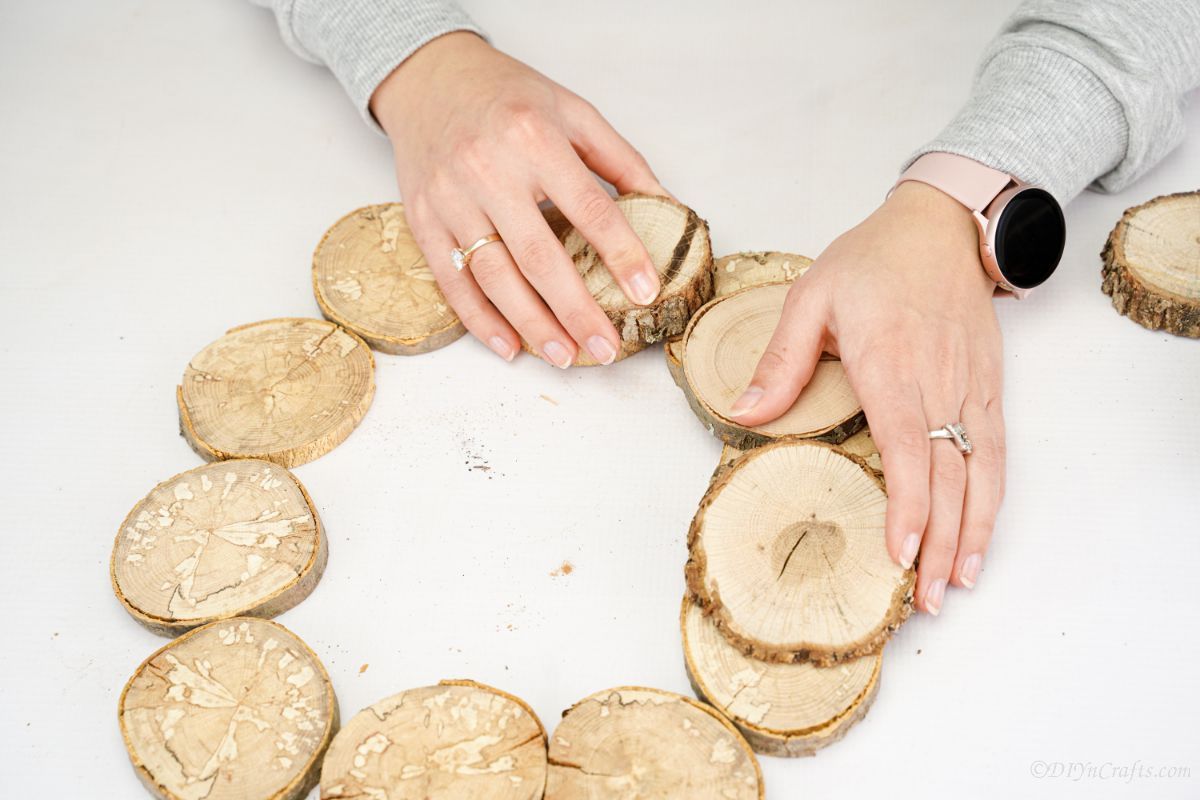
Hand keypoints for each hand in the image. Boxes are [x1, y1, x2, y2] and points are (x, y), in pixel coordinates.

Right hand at [370, 32, 668, 366]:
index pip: (588, 207)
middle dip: (577, 310)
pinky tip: (509, 345)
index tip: (645, 291)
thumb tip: (668, 208)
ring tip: (566, 355)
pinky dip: (479, 319)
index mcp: (534, 137)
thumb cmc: (507, 95)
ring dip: (532, 324)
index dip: (621, 254)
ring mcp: (450, 198)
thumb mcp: (572, 110)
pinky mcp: (421, 218)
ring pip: (494, 276)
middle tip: (605, 348)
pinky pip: (451, 279)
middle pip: (540, 256)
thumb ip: (620, 159)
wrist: (428, 78)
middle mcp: (489, 169)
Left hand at [730, 182, 1004, 614]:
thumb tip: (744, 413)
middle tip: (924, 600)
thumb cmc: (871, 260)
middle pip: (946, 474)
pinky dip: (992, 500)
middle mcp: (938, 381)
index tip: (901, 552)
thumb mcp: (811, 296)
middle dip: (937, 542)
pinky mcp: (989, 387)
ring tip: (954, 586)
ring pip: (979, 472)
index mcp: (890, 361)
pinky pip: (996, 452)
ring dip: (971, 533)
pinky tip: (979, 537)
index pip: (906, 444)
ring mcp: (970, 386)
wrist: (941, 227)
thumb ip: (781, 360)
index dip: (909, 504)